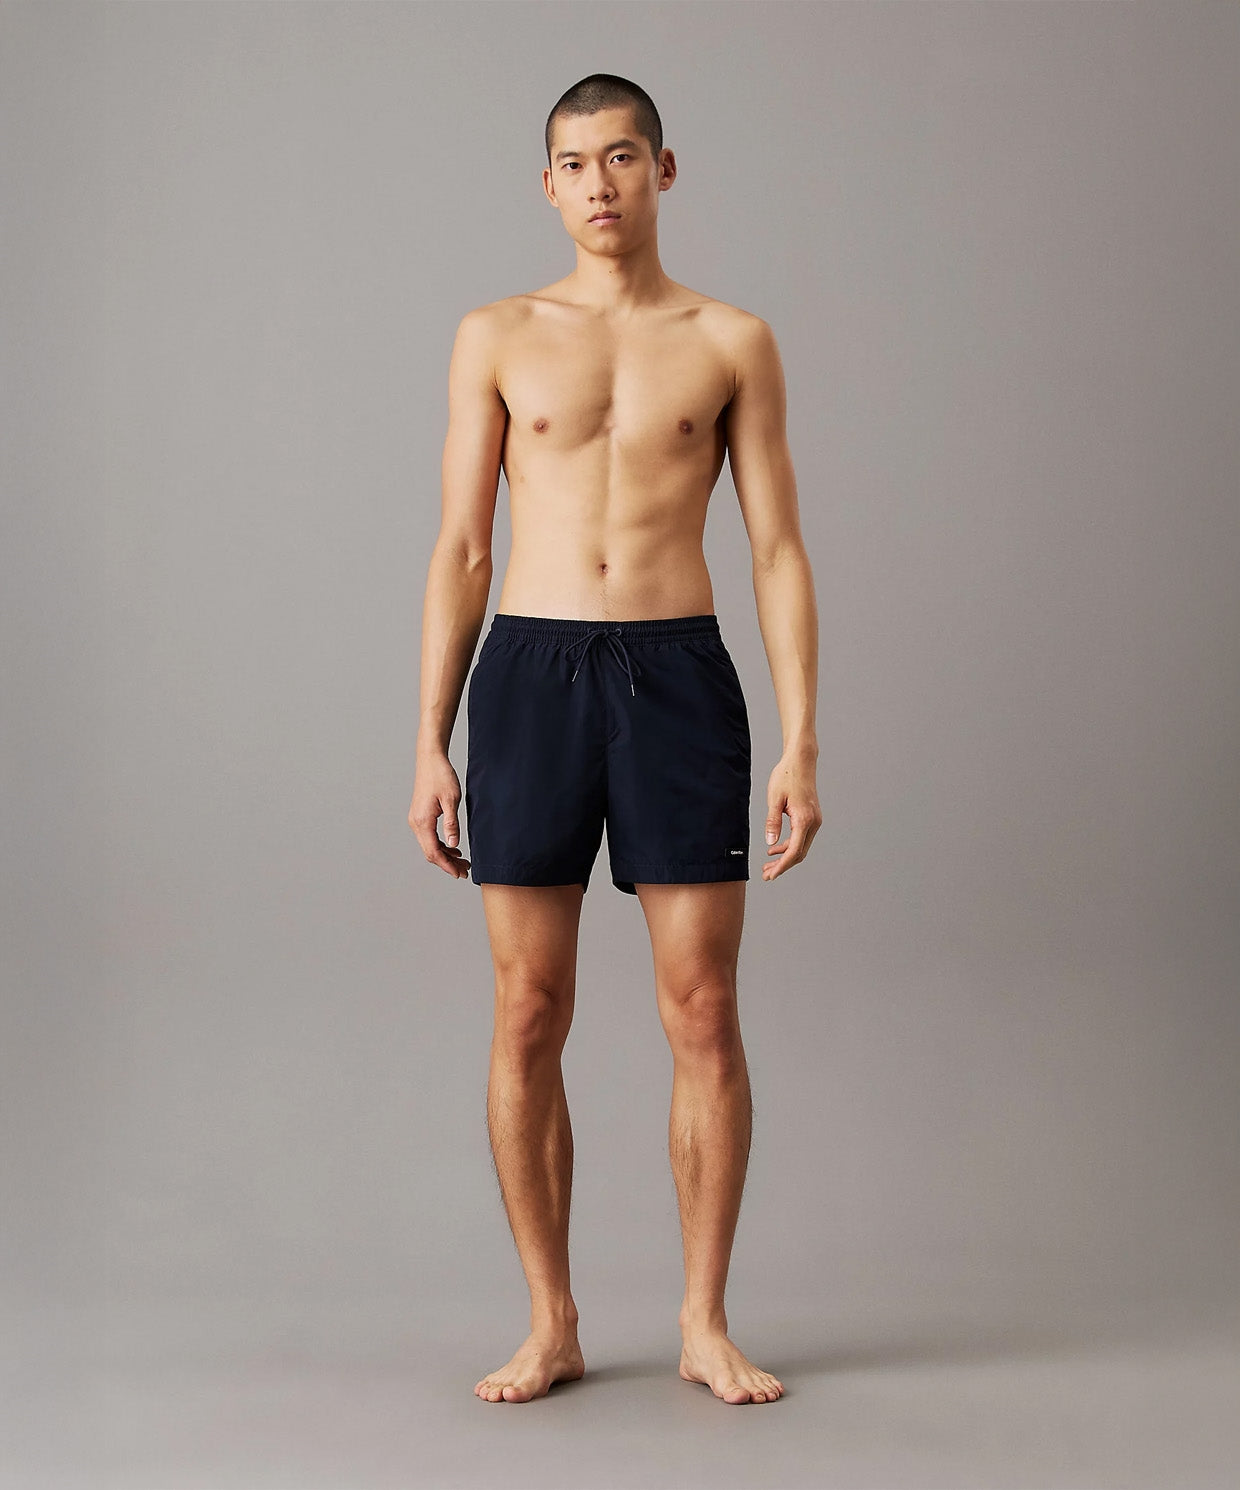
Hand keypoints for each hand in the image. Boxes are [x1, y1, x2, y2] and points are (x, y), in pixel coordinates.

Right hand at [409, 753, 470, 880]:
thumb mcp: (451, 800)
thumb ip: (452, 824)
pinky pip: (429, 837)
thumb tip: (453, 845)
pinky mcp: (420, 816)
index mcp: (423, 821)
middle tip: (465, 870)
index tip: (460, 874)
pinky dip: (441, 845)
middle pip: (430, 852)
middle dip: (447, 864)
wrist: (430, 759)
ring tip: (462, 861)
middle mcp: (416, 823)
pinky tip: (453, 847)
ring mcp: (416, 820)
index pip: (434, 852)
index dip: (447, 866)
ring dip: (445, 855)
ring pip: (429, 846)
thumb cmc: (441, 776)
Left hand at [762, 751, 821, 881]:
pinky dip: (789, 845)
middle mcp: (813, 823)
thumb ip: (772, 822)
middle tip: (766, 874)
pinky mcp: (812, 817)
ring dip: (785, 857)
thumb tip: (771, 843)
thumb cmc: (787, 776)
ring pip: (801, 847)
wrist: (801, 761)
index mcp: (804, 820)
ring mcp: (815, 820)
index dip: (782, 866)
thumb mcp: (774, 799)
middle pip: (799, 853)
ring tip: (768, 864)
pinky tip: (775, 848)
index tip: (770, 875)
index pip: (794, 851)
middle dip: (783, 866)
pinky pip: (801, 838)